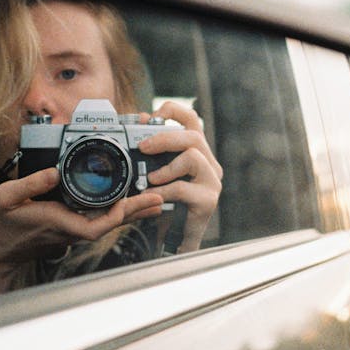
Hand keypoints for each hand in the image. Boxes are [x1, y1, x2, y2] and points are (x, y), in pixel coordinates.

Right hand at [0, 167, 163, 267]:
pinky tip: (132, 203)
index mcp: (60, 224)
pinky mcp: (74, 226)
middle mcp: (73, 229)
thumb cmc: (4, 224)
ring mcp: (75, 229)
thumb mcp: (6, 198)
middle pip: (111, 224)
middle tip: (158, 198)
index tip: (126, 200)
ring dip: (133, 210)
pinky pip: (102, 219)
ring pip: (110, 222)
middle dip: (136, 211)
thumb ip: (28, 184)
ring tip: (155, 200)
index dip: (114, 216)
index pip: (95, 227)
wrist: (0, 246)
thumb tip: (53, 172)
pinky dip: (120, 210)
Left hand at [137, 101, 222, 252]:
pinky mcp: (207, 201)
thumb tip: (138, 120)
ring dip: (166, 165)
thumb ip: (150, 151)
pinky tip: (151, 194)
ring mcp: (211, 182)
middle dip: (165, 138)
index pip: (192, 120)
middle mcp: (209, 163)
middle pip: (193, 136)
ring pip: (193, 157)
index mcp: (197, 151)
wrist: (174, 239)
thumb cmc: (163, 202)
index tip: (153, 114)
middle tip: (143, 147)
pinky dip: (162, 190)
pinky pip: (183, 188)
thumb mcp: (154, 171)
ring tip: (150, 178)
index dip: (174, 110)